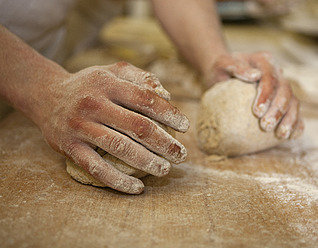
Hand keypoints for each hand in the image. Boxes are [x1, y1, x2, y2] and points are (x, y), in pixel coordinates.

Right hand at [35, 62, 188, 193]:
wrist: (45, 95)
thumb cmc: (88, 85)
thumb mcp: (111, 71)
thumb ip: (139, 77)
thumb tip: (167, 93)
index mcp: (108, 84)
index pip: (146, 99)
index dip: (169, 114)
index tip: (185, 126)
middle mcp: (94, 104)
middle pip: (138, 126)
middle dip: (165, 143)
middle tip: (181, 154)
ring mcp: (81, 127)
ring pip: (120, 148)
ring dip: (147, 162)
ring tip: (165, 170)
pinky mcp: (70, 147)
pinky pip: (97, 168)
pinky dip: (118, 181)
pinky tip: (137, 188)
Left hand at [205, 51, 303, 138]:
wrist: (224, 73)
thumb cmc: (221, 69)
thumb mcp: (222, 64)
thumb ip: (236, 67)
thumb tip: (255, 76)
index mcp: (265, 61)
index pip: (270, 78)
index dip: (267, 95)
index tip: (257, 112)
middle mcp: (277, 73)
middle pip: (285, 91)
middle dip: (278, 110)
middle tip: (266, 127)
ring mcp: (282, 87)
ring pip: (293, 102)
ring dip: (290, 119)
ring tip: (281, 135)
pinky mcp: (284, 100)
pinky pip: (294, 112)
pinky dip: (297, 124)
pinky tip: (293, 136)